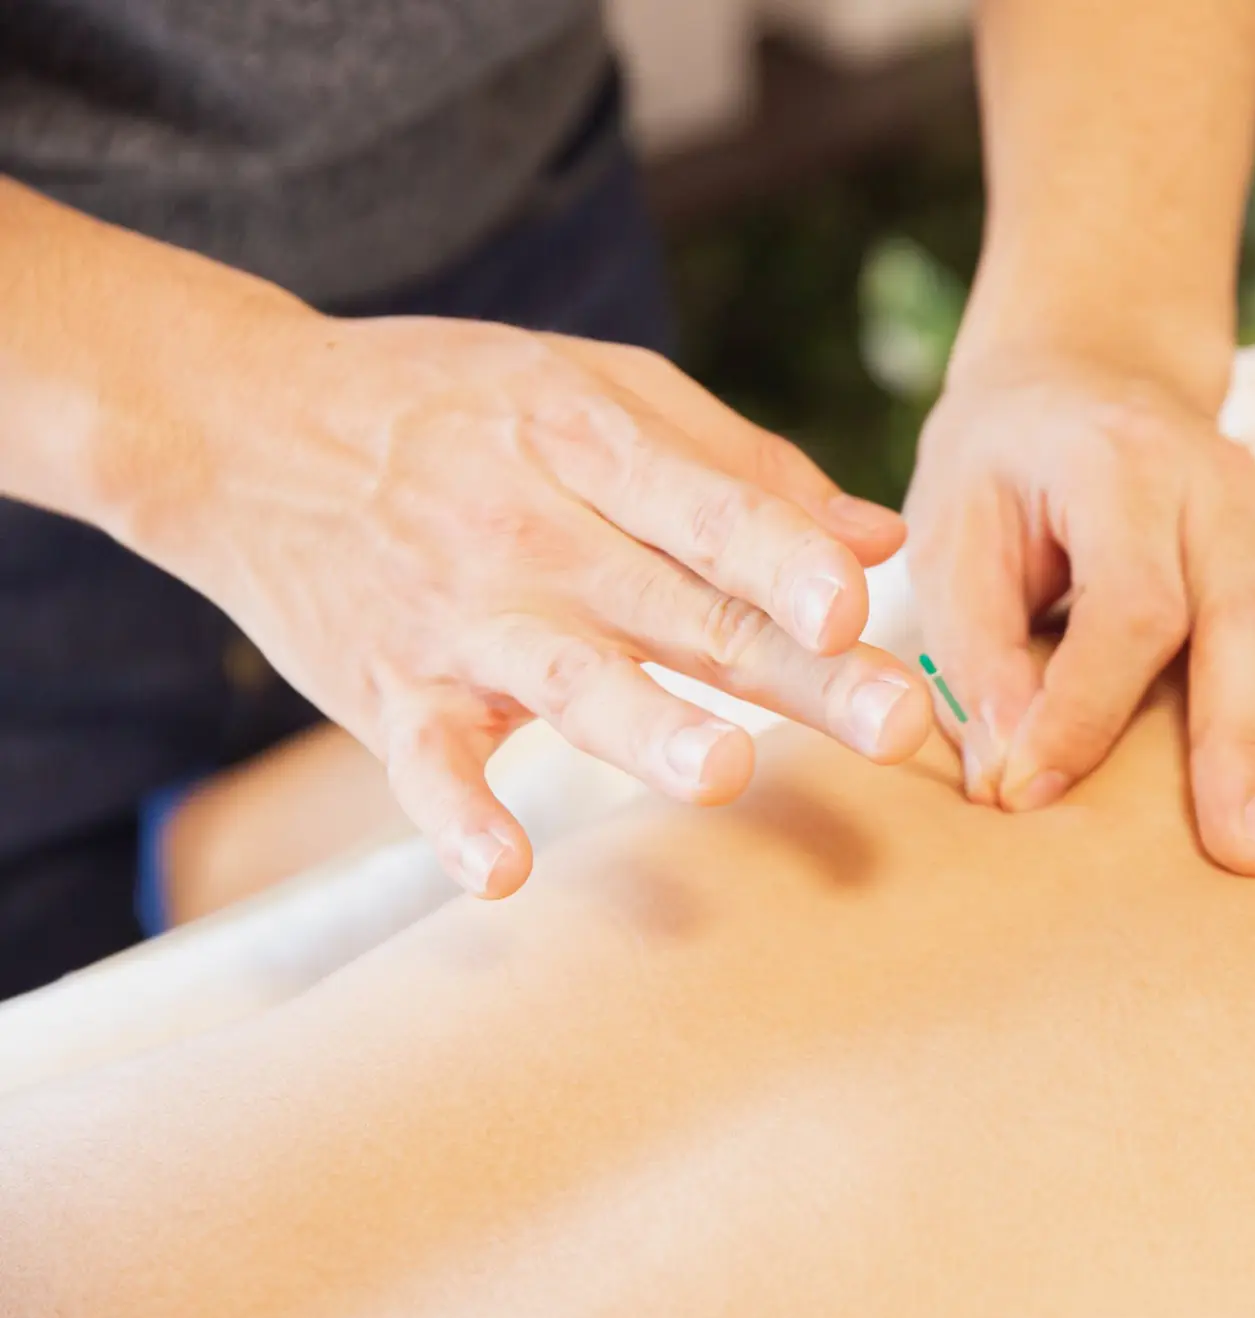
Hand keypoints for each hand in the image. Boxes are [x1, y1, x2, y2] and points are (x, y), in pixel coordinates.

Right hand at [129, 311, 932, 896]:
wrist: (241, 422)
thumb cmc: (455, 404)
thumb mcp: (594, 390)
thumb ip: (740, 466)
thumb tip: (879, 538)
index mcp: (592, 444)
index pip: (711, 509)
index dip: (787, 557)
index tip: (860, 602)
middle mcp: (535, 531)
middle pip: (684, 609)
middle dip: (794, 669)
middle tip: (896, 722)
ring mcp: (460, 616)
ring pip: (568, 677)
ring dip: (645, 727)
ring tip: (723, 772)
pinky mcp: (389, 690)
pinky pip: (425, 762)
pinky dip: (454, 817)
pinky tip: (500, 872)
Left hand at [904, 354, 1254, 874]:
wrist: (1078, 371)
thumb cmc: (1003, 466)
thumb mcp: (951, 530)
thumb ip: (974, 651)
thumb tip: (1007, 772)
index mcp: (1116, 470)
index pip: (1124, 604)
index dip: (1083, 709)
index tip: (1031, 793)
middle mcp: (1215, 487)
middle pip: (1244, 616)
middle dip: (1243, 740)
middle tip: (1248, 852)